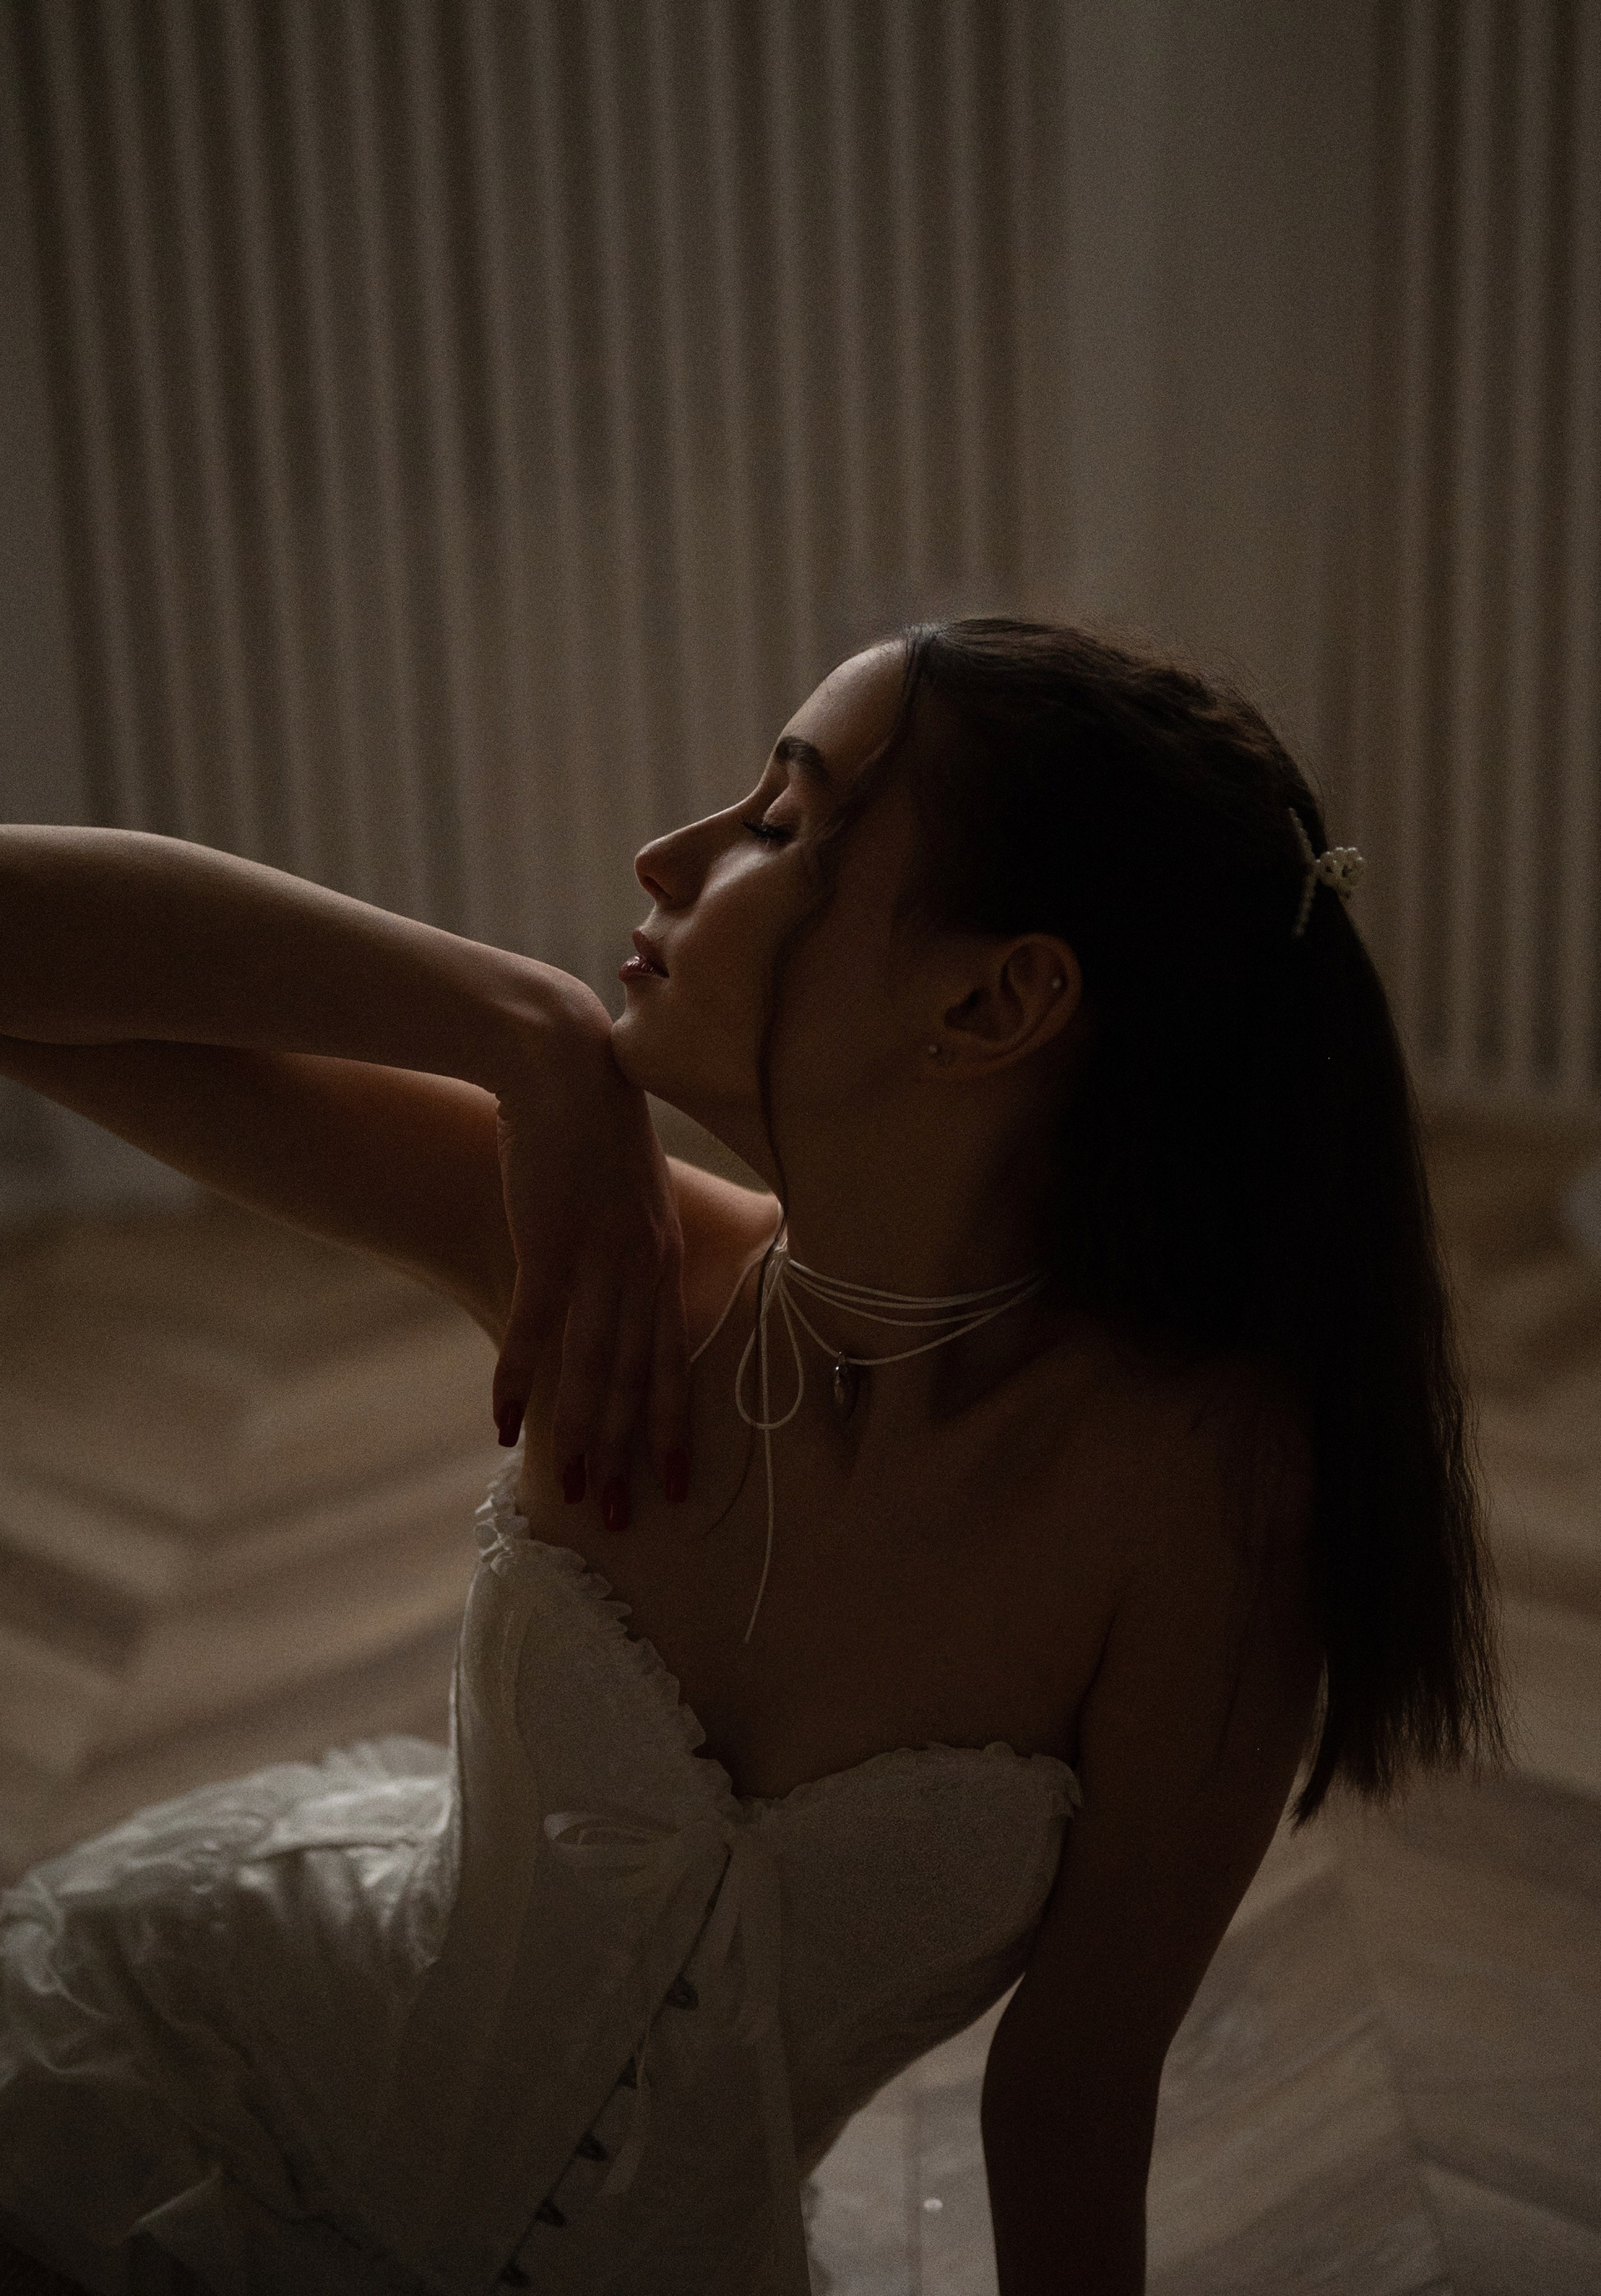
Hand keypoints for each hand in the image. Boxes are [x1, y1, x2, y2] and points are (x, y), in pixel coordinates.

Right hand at [489, 974, 690, 1524]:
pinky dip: (520, 1381)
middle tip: (619, 1521)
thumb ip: (632, 1251)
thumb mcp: (631, 1195)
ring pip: (594, 1369)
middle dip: (628, 1457)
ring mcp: (598, 1260)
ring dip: (582, 1437)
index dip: (673, 1430)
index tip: (675, 1488)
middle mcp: (642, 1269)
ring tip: (572, 1494)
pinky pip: (537, 1330)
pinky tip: (504, 1427)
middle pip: (637, 1382)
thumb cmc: (590, 1127)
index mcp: (665, 1260)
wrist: (562, 1064)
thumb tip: (626, 1296)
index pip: (675, 1363)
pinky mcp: (549, 1245)